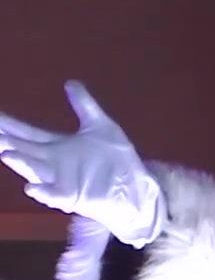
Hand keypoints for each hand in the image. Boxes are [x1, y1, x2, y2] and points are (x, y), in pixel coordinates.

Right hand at [0, 81, 164, 248]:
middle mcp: (54, 163)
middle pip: (24, 150)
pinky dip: (43, 192)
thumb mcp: (102, 127)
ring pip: (34, 171)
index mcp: (58, 146)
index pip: (27, 133)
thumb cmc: (116, 161)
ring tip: (4, 153)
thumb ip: (85, 106)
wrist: (137, 189)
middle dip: (6, 141)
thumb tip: (70, 82)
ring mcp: (62, 180)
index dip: (9, 125)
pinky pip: (55, 196)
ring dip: (20, 163)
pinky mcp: (74, 197)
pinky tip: (31, 187)